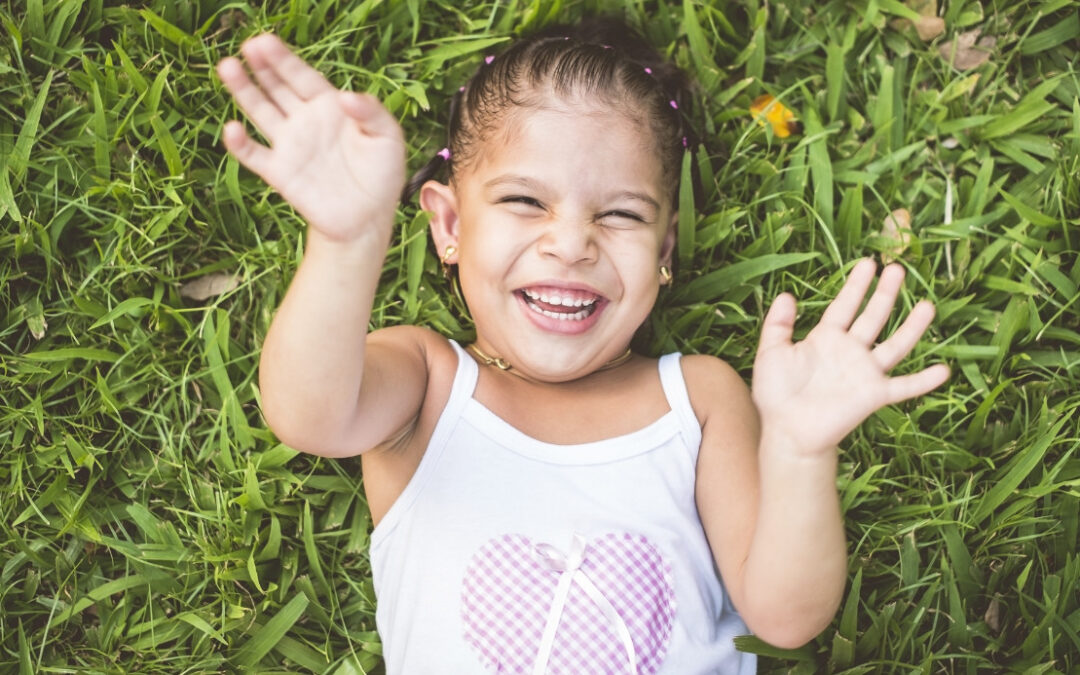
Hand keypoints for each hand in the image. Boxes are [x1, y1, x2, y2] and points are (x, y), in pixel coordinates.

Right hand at [216, 34, 405, 240]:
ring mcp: (290, 145)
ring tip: (228, 67)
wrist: (368, 218)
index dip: (285, 59)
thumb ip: (372, 112)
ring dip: (244, 90)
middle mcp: (305, 121)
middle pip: (277, 87)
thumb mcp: (388, 138)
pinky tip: (233, 129)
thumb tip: (346, 97)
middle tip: (248, 46)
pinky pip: (254, 154)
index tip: (266, 41)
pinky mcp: (279, 172)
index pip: (302, 77)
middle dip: (263, 67)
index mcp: (329, 107)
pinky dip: (240, 144)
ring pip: (260, 111)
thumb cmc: (382, 175)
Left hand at [751, 259, 949, 457]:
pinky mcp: (874, 395)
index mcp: (826, 338)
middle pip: (873, 317)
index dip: (856, 286)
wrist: (786, 430)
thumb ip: (777, 324)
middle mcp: (850, 351)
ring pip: (895, 345)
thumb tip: (786, 294)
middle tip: (898, 268)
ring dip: (912, 327)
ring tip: (928, 305)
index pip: (845, 305)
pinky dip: (923, 380)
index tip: (869, 263)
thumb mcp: (771, 352)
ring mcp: (864, 372)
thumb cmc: (776, 393)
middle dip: (885, 294)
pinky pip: (904, 387)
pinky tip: (943, 370)